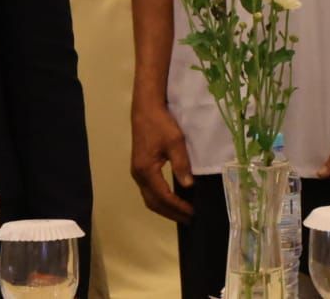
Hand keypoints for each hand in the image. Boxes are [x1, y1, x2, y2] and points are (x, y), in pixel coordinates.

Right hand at [130, 102, 194, 222]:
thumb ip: (181, 164)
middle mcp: (138, 175)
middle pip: (153, 203)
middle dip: (171, 213)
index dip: (178, 206)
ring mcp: (137, 172)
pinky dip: (160, 199)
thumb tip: (189, 186)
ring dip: (165, 208)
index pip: (163, 196)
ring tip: (182, 213)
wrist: (146, 109)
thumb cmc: (161, 124)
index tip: (192, 212)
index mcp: (146, 170)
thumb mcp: (175, 142)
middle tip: (189, 219)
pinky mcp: (139, 168)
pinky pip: (149, 191)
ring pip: (149, 198)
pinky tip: (171, 199)